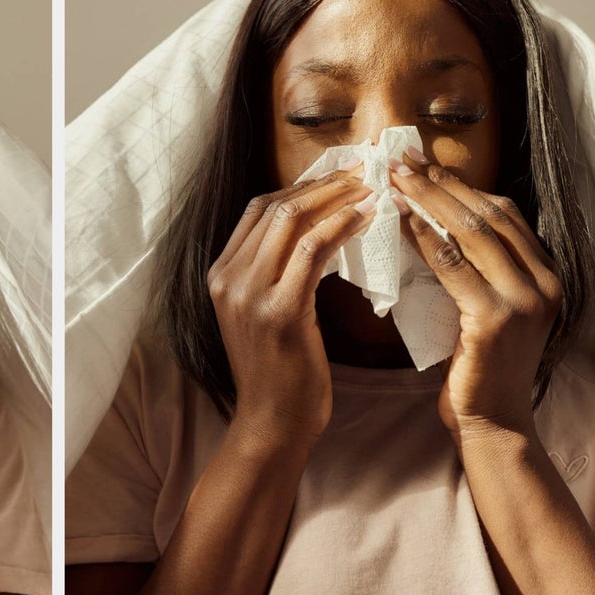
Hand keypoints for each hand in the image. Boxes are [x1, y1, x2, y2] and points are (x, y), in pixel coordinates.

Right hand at [206, 172, 373, 449]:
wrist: (273, 424)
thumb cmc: (279, 374)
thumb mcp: (264, 315)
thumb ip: (275, 275)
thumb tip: (314, 232)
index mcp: (220, 275)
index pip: (258, 209)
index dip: (303, 185)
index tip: (342, 174)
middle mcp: (227, 279)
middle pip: (274, 206)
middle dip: (324, 182)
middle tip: (365, 170)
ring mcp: (249, 295)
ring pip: (293, 220)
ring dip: (339, 196)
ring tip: (374, 187)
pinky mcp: (279, 312)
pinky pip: (314, 250)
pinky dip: (344, 226)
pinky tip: (370, 217)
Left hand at [389, 154, 561, 440]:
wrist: (491, 424)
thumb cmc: (477, 370)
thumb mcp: (483, 311)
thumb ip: (473, 273)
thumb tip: (430, 224)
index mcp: (545, 276)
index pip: (503, 214)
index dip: (463, 187)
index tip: (425, 167)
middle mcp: (544, 282)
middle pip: (489, 215)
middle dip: (442, 185)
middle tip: (402, 161)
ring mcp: (525, 300)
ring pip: (473, 234)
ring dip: (430, 202)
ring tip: (395, 181)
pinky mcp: (496, 319)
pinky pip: (455, 267)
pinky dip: (426, 239)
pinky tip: (402, 221)